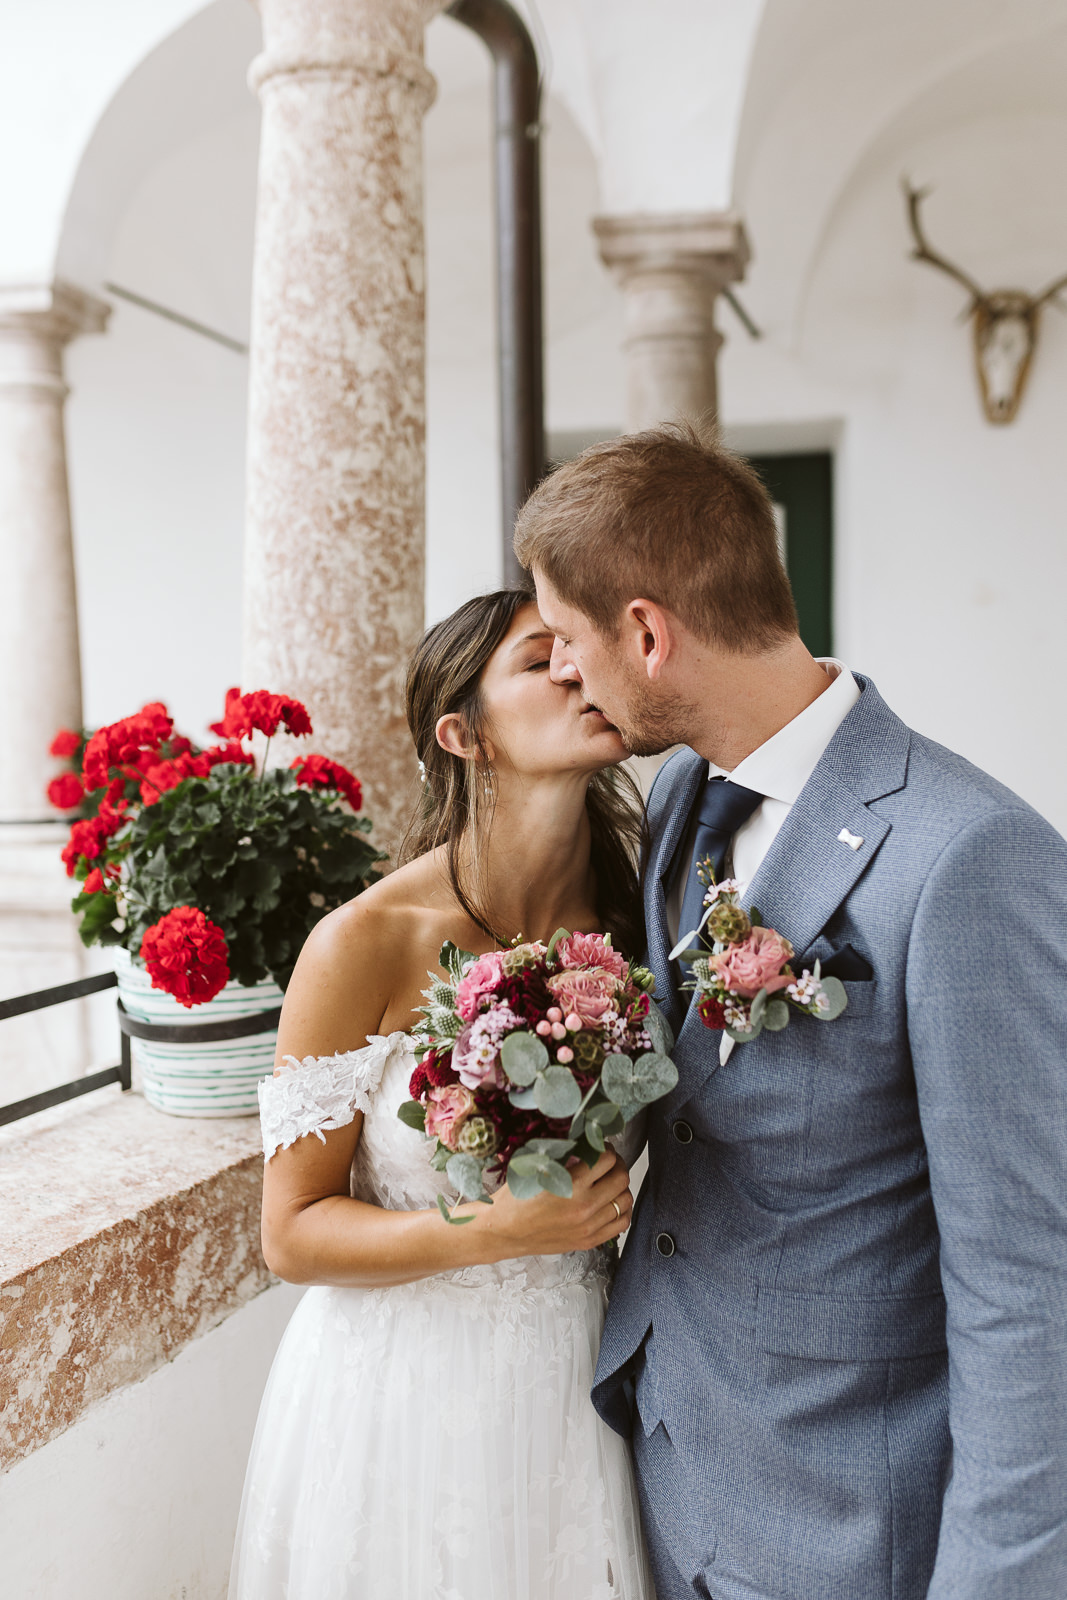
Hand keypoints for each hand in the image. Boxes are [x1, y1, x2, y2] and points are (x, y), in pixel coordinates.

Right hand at [479, 1150, 632, 1260]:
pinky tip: (611, 1202)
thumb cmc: (515, 1198)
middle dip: (617, 1164)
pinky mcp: (589, 1241)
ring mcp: (589, 1226)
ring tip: (609, 1181)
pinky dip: (622, 1209)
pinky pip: (621, 1223)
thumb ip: (566, 1156)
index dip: (606, 1148)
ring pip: (625, 1200)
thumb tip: (588, 1144)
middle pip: (621, 1177)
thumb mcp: (537, 1167)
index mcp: (571, 1185)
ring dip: (620, 1186)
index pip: (606, 1159)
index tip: (600, 1147)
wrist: (503, 1232)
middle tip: (608, 1161)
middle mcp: (584, 1207)